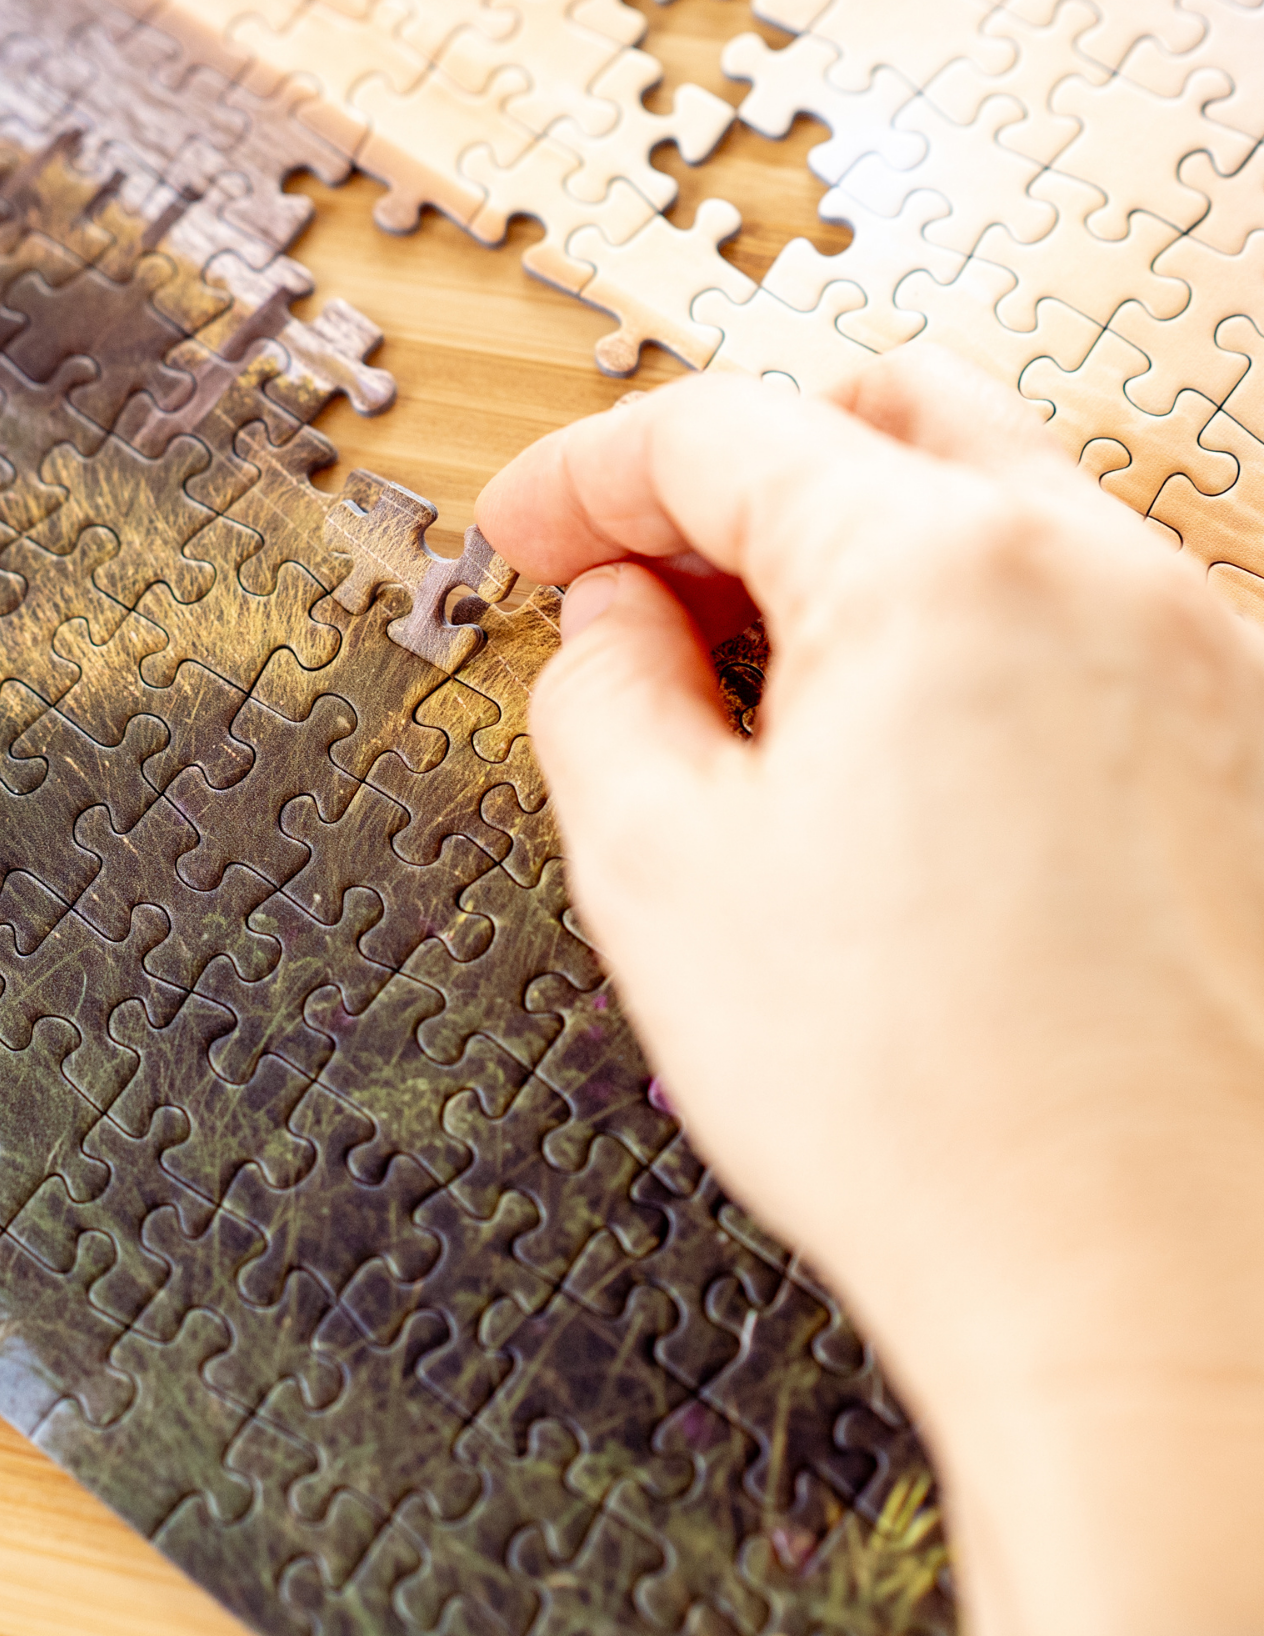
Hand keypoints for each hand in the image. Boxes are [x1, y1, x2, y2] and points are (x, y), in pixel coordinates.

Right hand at [478, 347, 1263, 1635]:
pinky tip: (908, 766)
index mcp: (942, 573)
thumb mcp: (659, 874)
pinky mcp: (1249, 747)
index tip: (524, 534)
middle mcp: (1103, 576)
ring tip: (769, 697)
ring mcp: (1205, 654)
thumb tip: (612, 622)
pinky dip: (965, 633)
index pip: (724, 434)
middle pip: (881, 418)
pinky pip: (1081, 616)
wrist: (1161, 1296)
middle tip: (644, 583)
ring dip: (854, 556)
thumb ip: (599, 697)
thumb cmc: (928, 1106)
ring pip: (996, 509)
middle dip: (734, 476)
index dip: (585, 475)